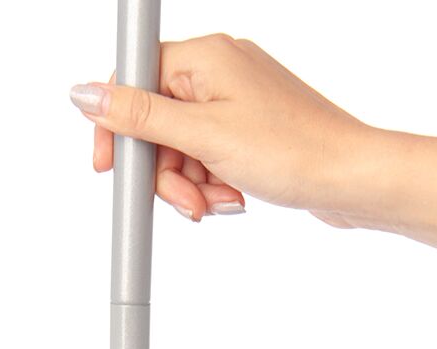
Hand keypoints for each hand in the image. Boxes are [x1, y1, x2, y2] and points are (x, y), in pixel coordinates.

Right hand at [69, 34, 374, 221]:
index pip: (134, 82)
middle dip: (165, 172)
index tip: (112, 167)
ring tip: (218, 204)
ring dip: (191, 185)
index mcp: (205, 57)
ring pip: (182, 148)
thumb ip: (139, 117)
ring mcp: (237, 103)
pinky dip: (212, 185)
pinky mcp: (250, 133)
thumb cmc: (293, 151)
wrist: (351, 180)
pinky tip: (232, 200)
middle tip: (186, 201)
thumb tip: (85, 93)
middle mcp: (219, 72)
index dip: (119, 129)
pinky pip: (209, 159)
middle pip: (157, 123)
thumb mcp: (203, 136)